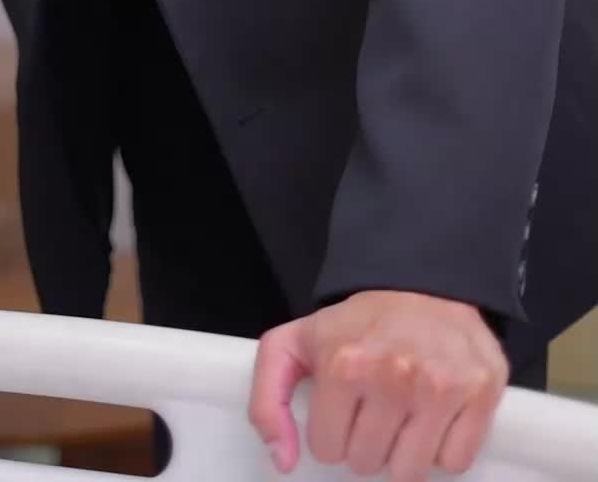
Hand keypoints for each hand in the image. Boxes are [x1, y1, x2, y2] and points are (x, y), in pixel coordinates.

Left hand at [249, 290, 508, 481]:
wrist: (424, 285)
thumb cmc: (360, 323)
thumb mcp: (295, 344)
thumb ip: (267, 401)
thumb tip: (282, 460)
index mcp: (343, 363)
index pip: (326, 448)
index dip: (332, 430)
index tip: (343, 404)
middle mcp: (393, 375)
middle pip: (366, 463)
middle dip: (366, 441)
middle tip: (374, 405)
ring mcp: (440, 386)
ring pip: (409, 473)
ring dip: (403, 453)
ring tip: (402, 414)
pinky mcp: (479, 393)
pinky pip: (454, 463)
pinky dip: (443, 449)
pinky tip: (434, 416)